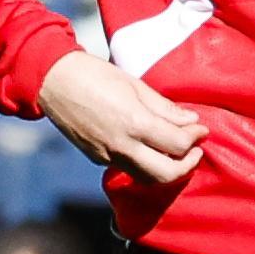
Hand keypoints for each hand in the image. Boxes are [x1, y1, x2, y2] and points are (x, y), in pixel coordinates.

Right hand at [40, 49, 205, 185]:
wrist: (53, 81)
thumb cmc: (94, 75)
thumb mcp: (134, 85)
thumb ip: (164, 107)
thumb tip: (190, 120)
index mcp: (134, 123)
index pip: (177, 144)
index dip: (195, 138)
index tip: (201, 129)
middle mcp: (122, 146)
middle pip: (166, 174)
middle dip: (187, 165)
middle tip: (194, 149)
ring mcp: (107, 155)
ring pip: (146, 178)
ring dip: (166, 170)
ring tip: (175, 152)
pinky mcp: (97, 158)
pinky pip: (128, 169)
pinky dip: (144, 164)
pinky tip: (149, 148)